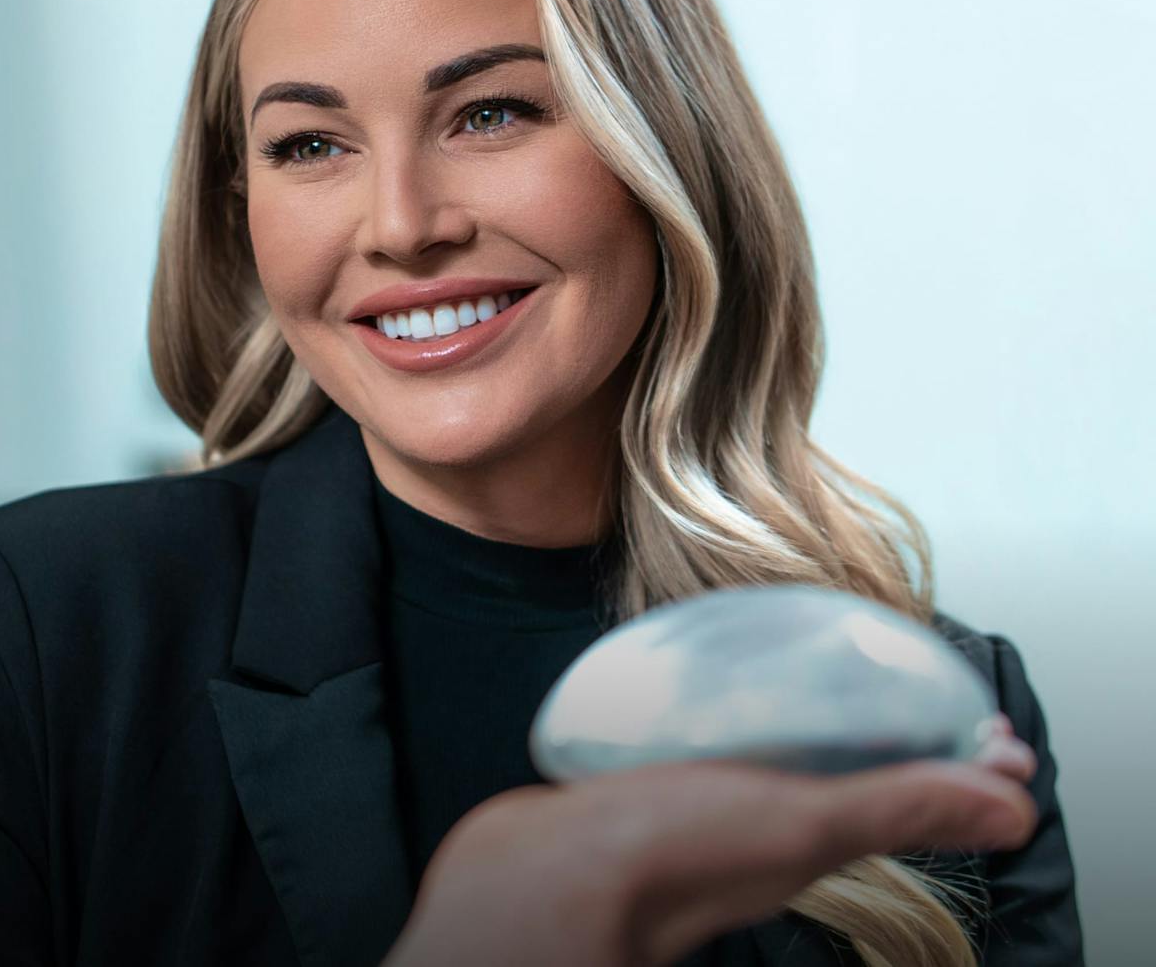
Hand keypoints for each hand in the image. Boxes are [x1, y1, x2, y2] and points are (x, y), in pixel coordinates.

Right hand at [384, 718, 1037, 966]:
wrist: (537, 875)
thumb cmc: (665, 853)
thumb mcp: (803, 822)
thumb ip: (899, 807)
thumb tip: (1012, 804)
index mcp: (811, 836)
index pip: (909, 796)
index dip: (958, 766)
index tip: (990, 731)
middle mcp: (767, 824)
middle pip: (851, 777)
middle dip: (897, 737)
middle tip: (925, 694)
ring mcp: (706, 807)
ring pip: (780, 762)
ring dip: (812, 723)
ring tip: (825, 676)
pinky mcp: (648, 789)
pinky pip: (713, 749)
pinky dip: (737, 722)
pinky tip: (716, 692)